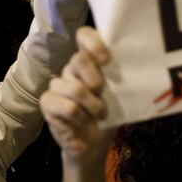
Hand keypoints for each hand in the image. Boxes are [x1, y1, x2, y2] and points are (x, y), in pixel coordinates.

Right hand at [40, 27, 115, 163]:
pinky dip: (80, 118)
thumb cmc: (106, 116)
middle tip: (103, 95)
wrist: (93, 144)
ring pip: (75, 88)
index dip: (93, 43)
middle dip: (96, 81)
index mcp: (88, 62)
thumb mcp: (118, 96)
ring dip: (93, 106)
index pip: (84, 36)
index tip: (107, 60)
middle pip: (79, 60)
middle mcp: (70, 69)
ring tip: (98, 115)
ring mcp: (57, 85)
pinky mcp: (47, 102)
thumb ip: (118, 78)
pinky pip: (67, 106)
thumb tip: (133, 65)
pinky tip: (81, 122)